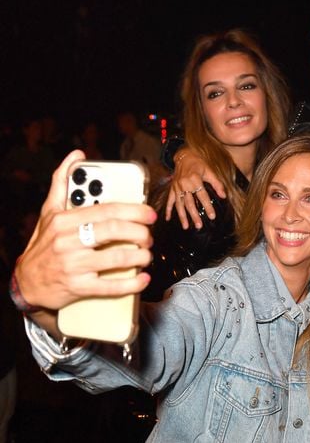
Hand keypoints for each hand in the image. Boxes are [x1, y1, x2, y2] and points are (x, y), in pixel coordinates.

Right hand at [15, 150, 156, 319]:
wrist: (27, 283)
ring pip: (116, 258)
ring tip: (147, 254)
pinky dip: (131, 283)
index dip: (133, 211)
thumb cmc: (43, 245)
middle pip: (113, 231)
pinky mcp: (78, 287)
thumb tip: (76, 155)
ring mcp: (73, 265)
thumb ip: (62, 182)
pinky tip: (142, 278)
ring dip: (140, 256)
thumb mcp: (49, 212)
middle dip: (139, 232)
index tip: (149, 214)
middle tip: (149, 236)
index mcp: (64, 220)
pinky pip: (110, 286)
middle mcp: (67, 241)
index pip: (106, 210)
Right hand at [165, 148, 225, 228]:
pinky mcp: (172, 188)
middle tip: (199, 225)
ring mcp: (177, 187)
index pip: (202, 196)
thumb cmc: (199, 164)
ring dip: (182, 216)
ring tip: (186, 227)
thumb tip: (224, 196)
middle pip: (190, 203)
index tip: (212, 216)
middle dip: (194, 215)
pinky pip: (169, 200)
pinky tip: (168, 219)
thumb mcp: (210, 171)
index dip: (208, 206)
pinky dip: (168, 210)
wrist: (184, 156)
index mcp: (195, 179)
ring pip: (179, 204)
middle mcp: (184, 184)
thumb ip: (217, 184)